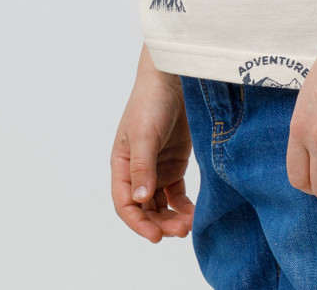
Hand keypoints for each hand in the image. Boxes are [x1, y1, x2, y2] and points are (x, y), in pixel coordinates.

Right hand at [111, 51, 195, 241]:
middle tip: (180, 231)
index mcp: (122, 164)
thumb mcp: (144, 134)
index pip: (125, 203)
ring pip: (161, 204)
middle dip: (159, 224)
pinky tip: (194, 214)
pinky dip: (184, 206)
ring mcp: (157, 168)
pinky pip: (177, 194)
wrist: (175, 78)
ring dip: (171, 218)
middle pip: (144, 208)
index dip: (137, 223)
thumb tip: (139, 200)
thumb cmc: (151, 101)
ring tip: (188, 226)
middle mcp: (138, 171)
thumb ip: (142, 167)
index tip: (154, 236)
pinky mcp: (175, 163)